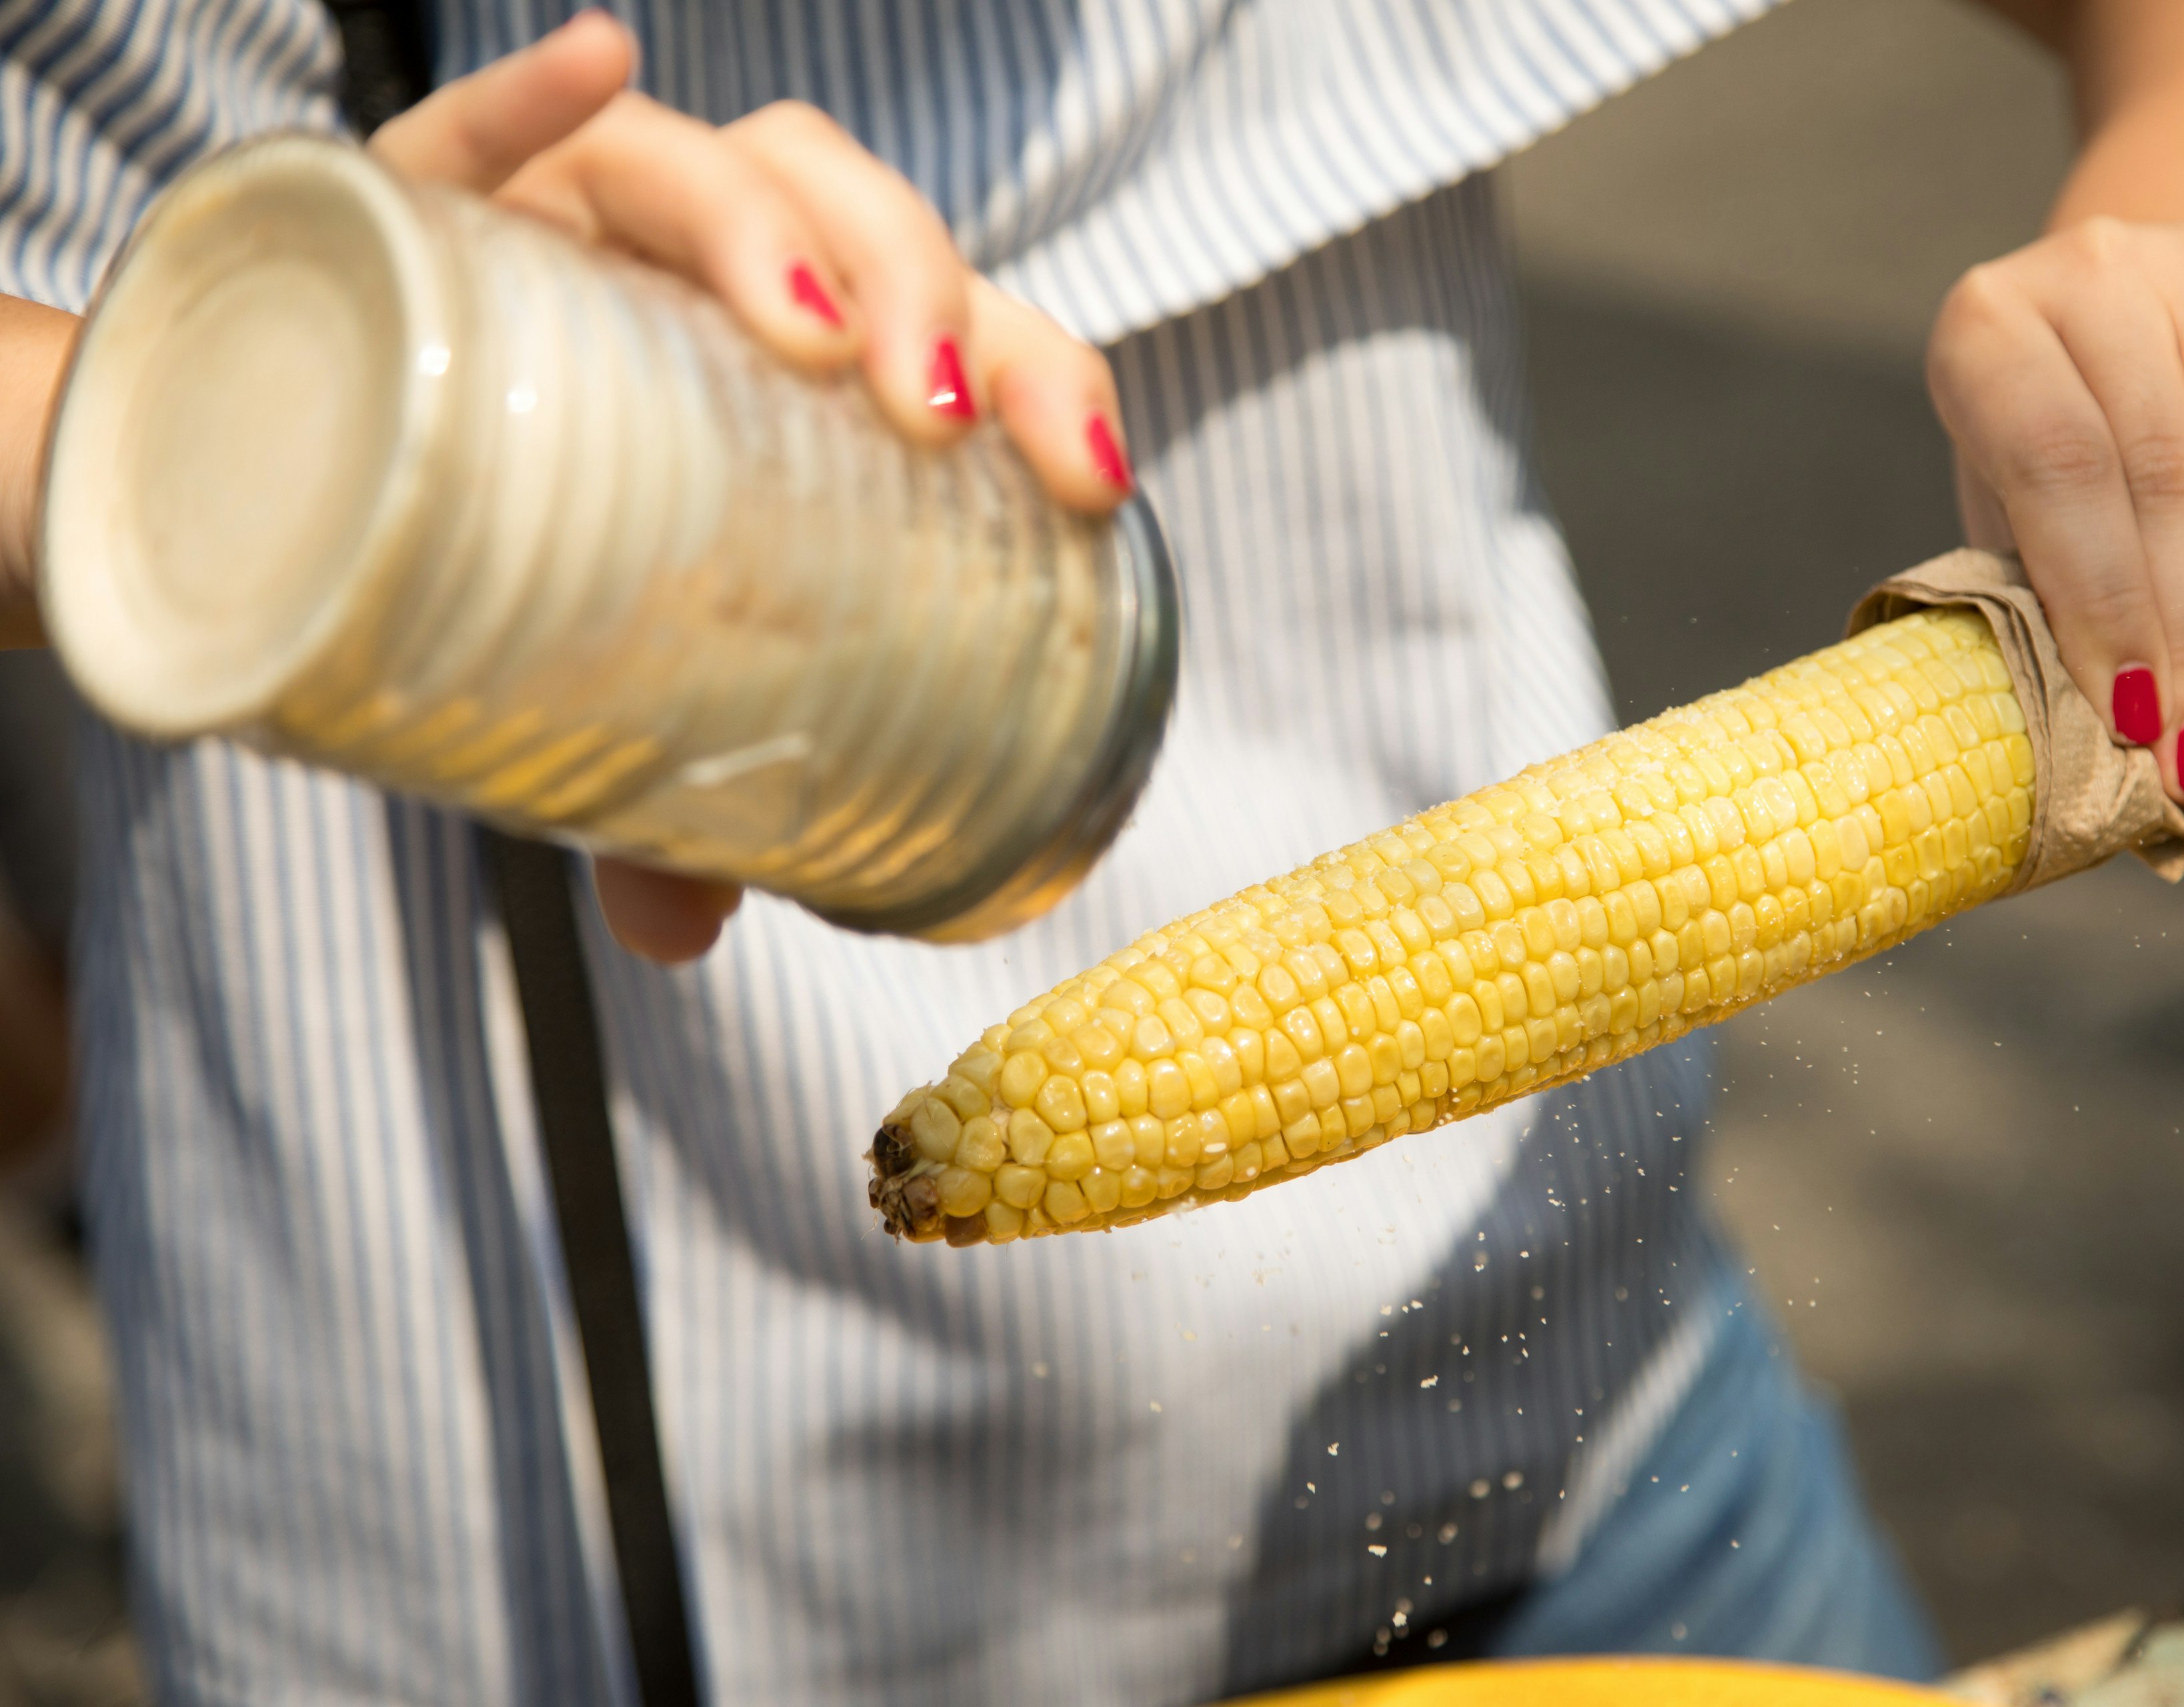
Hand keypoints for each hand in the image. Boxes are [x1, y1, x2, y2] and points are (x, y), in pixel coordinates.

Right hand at [370, 13, 1132, 962]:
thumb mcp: (606, 690)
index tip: (1088, 476)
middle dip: (923, 290)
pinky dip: (529, 95)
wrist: (285, 490)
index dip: (1044, 375)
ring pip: (692, 157)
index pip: (961, 326)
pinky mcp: (412, 205)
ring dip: (770, 218)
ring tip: (808, 331)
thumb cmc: (506, 572)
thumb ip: (659, 797)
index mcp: (793, 364)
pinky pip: (470, 127)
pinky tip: (596, 58)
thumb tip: (681, 939)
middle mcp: (692, 271)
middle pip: (847, 215)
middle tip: (927, 420)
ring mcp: (558, 220)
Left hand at [1926, 216, 2183, 809]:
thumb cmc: (2041, 434)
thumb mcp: (1997, 495)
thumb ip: (2030, 580)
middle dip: (2181, 639)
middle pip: (2163, 479)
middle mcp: (2099, 276)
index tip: (2126, 716)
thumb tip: (2095, 729)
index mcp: (1990, 323)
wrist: (2137, 308)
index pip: (2058, 470)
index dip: (2099, 601)